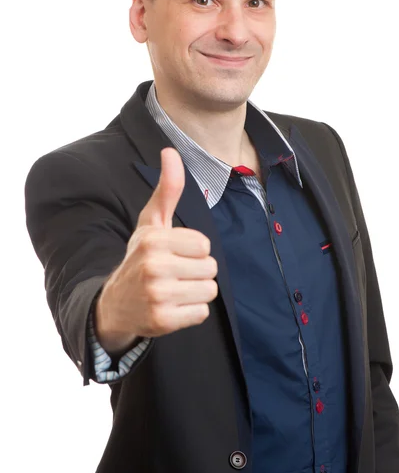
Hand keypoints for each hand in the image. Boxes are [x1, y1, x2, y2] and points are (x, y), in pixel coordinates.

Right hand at [95, 147, 217, 353]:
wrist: (114, 305)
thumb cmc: (140, 258)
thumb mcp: (150, 223)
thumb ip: (167, 190)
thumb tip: (170, 150)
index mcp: (153, 239)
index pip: (204, 245)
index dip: (194, 251)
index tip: (174, 255)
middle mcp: (153, 266)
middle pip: (210, 268)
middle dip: (197, 272)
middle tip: (174, 275)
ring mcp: (157, 295)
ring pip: (209, 290)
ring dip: (196, 292)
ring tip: (173, 290)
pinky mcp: (162, 321)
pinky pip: (201, 313)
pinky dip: (191, 312)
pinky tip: (171, 307)